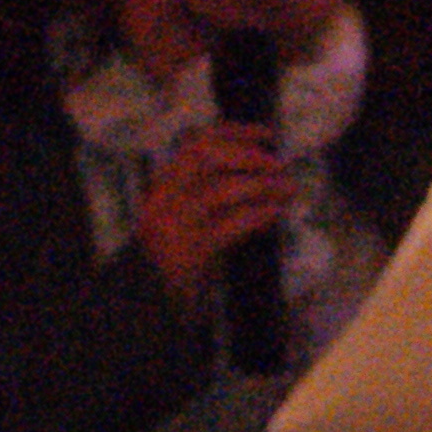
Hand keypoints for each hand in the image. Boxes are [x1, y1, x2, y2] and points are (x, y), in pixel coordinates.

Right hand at [132, 121, 294, 307]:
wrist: (145, 300)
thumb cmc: (169, 257)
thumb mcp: (180, 216)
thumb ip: (202, 193)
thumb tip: (254, 173)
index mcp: (162, 184)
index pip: (195, 142)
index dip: (233, 132)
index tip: (265, 133)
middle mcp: (164, 197)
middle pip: (204, 157)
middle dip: (247, 155)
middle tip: (277, 164)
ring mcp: (175, 223)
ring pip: (220, 189)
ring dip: (261, 185)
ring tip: (286, 189)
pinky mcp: (190, 250)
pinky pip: (230, 224)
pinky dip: (258, 214)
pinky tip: (276, 212)